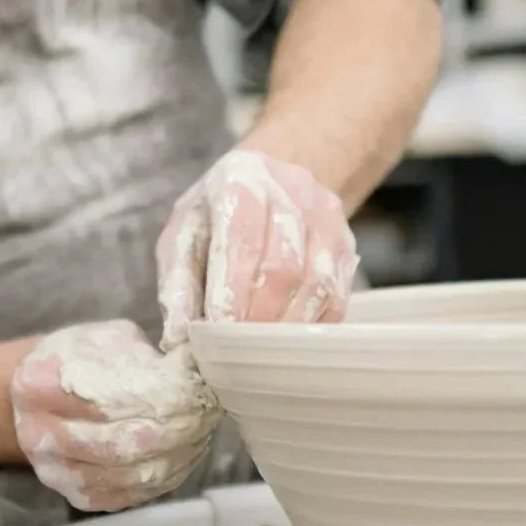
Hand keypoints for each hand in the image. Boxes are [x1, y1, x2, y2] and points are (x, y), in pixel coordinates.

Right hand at [11, 320, 219, 511]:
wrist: (44, 401)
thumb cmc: (84, 361)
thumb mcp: (108, 338)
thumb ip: (143, 350)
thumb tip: (187, 356)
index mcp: (38, 384)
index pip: (111, 397)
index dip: (160, 394)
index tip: (193, 386)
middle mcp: (38, 434)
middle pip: (124, 441)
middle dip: (176, 427)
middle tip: (207, 412)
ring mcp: (56, 472)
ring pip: (132, 471)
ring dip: (178, 453)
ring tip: (202, 429)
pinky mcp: (79, 498)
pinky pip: (134, 493)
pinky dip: (169, 474)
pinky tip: (186, 452)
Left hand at [156, 149, 358, 347]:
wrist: (272, 176)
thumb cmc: (218, 211)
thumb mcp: (184, 232)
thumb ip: (178, 281)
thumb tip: (178, 334)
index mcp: (241, 178)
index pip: (243, 240)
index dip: (233, 290)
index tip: (219, 330)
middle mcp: (291, 189)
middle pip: (284, 265)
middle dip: (259, 314)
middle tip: (239, 348)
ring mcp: (327, 216)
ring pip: (317, 282)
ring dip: (287, 324)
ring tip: (262, 349)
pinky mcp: (347, 243)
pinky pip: (338, 294)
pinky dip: (313, 324)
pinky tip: (289, 337)